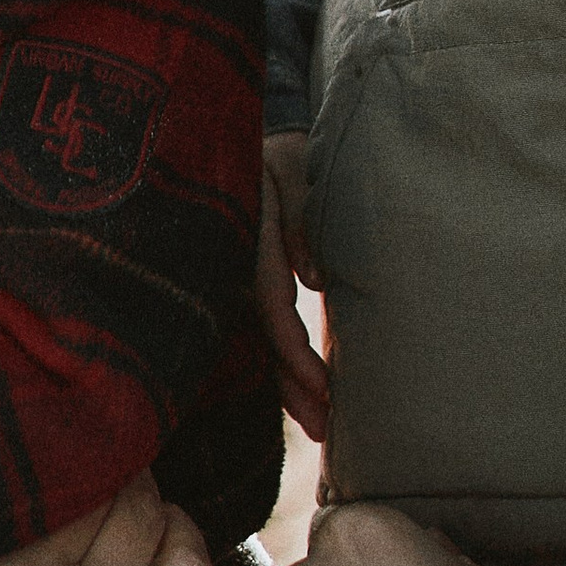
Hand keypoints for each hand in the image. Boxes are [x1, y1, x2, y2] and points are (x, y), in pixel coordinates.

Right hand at [259, 132, 329, 440]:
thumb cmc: (271, 145)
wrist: (237, 131)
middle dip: (294, 390)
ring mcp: (238, 281)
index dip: (296, 355)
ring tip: (324, 427)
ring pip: (262, 343)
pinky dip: (284, 361)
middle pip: (264, 342)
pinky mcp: (246, 282)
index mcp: (247, 245)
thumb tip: (317, 278)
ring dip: (291, 386)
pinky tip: (304, 391)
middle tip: (329, 434)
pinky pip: (265, 328)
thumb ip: (301, 218)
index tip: (326, 389)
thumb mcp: (289, 167)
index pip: (272, 312)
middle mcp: (237, 271)